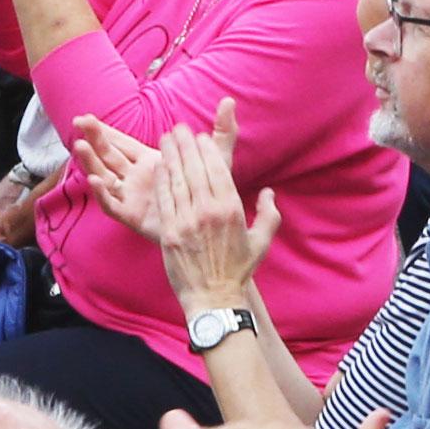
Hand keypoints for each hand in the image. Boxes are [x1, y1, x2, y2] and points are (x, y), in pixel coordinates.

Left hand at [70, 104, 272, 311]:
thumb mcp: (261, 241)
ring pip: (177, 180)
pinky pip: (165, 200)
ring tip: (166, 139)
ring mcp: (187, 221)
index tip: (199, 136)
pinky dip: (162, 180)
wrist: (214, 299)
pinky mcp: (170, 233)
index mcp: (231, 208)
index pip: (216, 168)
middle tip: (178, 128)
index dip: (206, 148)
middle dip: (185, 144)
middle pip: (194, 168)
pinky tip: (160, 167)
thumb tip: (269, 193)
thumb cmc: (238, 270)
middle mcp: (208, 211)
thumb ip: (268, 214)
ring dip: (171, 156)